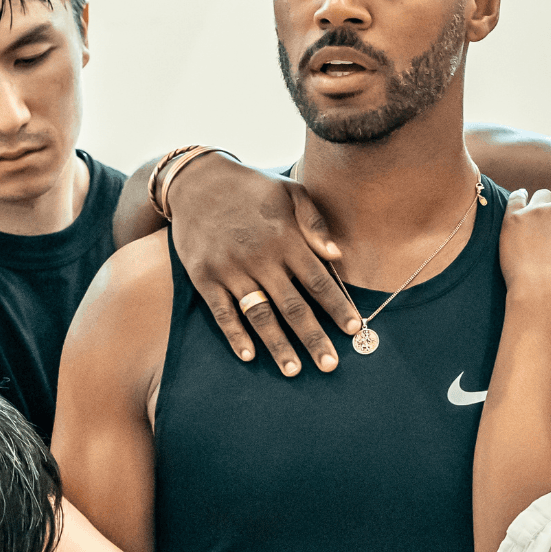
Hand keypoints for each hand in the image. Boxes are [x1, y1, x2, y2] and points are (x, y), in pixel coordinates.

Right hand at [167, 152, 360, 375]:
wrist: (196, 181)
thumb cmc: (252, 188)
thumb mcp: (290, 191)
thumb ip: (315, 223)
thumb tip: (338, 255)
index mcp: (285, 238)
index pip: (318, 280)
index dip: (337, 307)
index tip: (354, 329)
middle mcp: (260, 257)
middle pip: (293, 305)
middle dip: (313, 337)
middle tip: (330, 365)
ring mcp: (230, 269)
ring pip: (260, 314)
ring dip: (278, 345)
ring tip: (294, 370)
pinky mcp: (204, 277)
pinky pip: (222, 312)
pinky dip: (235, 335)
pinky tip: (249, 356)